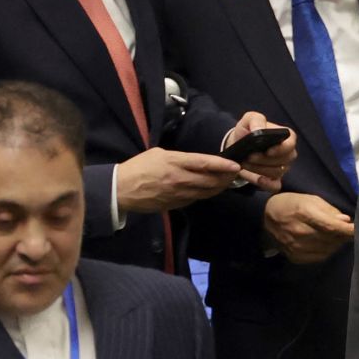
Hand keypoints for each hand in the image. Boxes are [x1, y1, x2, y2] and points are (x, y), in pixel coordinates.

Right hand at [116, 148, 241, 211]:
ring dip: (220, 187)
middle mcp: (180, 179)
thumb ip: (180, 158)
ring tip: (228, 181)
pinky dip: (206, 193)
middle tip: (236, 173)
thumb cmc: (139, 167)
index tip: (236, 165)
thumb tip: (196, 162)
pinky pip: (197, 199)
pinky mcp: (177, 204)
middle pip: (211, 180)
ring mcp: (179, 194)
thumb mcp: (159, 154)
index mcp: (175, 163)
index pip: (205, 164)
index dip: (223, 165)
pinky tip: (211, 189)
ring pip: (207, 192)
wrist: (122, 189)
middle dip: (226, 177)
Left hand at [225, 111, 298, 190]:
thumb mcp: (250, 119)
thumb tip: (258, 130)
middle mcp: (288, 154)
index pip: (291, 144)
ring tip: (245, 163)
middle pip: (284, 160)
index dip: (281, 149)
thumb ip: (256, 120)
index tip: (267, 151)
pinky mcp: (274, 180)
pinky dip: (268, 184)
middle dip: (265, 160)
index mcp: (287, 138)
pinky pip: (275, 186)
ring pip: (277, 172)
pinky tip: (259, 179)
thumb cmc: (248, 131)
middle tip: (249, 157)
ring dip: (260, 169)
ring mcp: (283, 168)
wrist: (239, 145)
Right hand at [263, 193, 353, 262]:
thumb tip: (346, 221)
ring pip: (328, 249)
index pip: (331, 226)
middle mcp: (300, 232)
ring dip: (337, 243)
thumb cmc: (291, 203)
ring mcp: (296, 247)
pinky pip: (320, 257)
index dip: (348, 230)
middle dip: (344, 235)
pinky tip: (327, 243)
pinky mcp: (296, 257)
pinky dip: (327, 250)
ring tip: (337, 235)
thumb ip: (329, 210)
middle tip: (349, 230)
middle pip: (331, 239)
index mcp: (304, 213)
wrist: (265, 218)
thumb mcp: (310, 199)